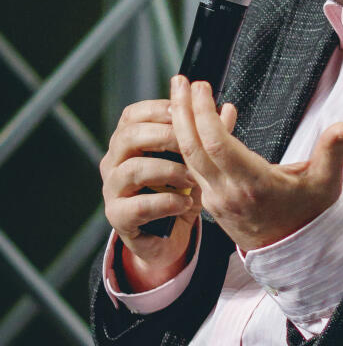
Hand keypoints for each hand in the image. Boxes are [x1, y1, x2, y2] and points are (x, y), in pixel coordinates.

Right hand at [100, 98, 206, 288]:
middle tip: (191, 145)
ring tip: (192, 178)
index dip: (159, 110)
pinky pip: (138, 205)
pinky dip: (165, 202)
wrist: (167, 235)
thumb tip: (227, 110)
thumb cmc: (178, 191)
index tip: (186, 113)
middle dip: (164, 136)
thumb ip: (205, 136)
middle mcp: (114, 162)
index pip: (133, 115)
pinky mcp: (118, 216)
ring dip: (168, 170)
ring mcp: (112, 189)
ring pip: (132, 169)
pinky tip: (185, 202)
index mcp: (127, 142)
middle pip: (128, 136)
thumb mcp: (193, 162)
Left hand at [169, 75, 342, 251]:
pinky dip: (195, 141)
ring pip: (189, 158)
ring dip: (181, 124)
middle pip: (193, 148)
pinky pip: (197, 166)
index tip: (202, 86)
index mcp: (253, 185)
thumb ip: (333, 151)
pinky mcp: (212, 201)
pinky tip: (205, 119)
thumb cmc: (309, 215)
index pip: (218, 146)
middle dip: (182, 111)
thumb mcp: (327, 184)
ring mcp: (216, 199)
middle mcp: (228, 193)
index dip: (205, 114)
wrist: (293, 253)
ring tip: (180, 94)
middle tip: (179, 81)